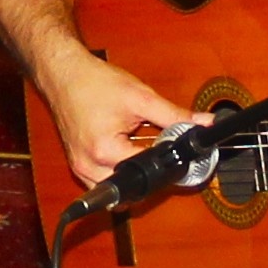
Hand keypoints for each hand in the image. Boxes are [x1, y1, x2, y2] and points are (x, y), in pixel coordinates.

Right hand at [39, 51, 196, 190]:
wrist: (63, 75)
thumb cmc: (94, 83)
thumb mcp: (141, 97)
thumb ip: (175, 115)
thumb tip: (204, 124)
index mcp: (105, 151)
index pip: (149, 169)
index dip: (167, 160)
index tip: (175, 147)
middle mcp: (89, 166)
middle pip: (132, 188)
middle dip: (149, 173)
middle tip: (158, 150)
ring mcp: (80, 169)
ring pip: (116, 192)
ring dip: (132, 178)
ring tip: (140, 152)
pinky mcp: (78, 166)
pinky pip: (101, 183)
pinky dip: (116, 174)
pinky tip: (124, 155)